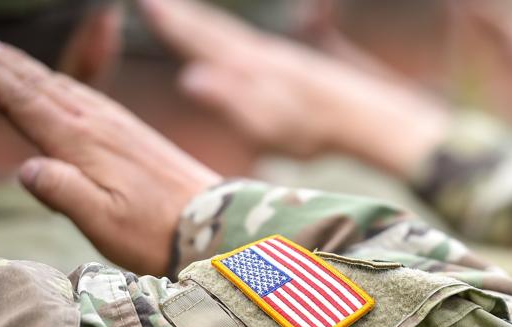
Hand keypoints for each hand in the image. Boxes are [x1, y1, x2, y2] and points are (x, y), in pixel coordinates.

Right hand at [0, 25, 221, 275]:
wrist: (216, 224)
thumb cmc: (157, 232)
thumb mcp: (105, 223)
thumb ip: (65, 194)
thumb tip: (26, 168)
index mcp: (83, 143)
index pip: (23, 101)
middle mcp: (98, 125)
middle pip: (37, 83)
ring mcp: (118, 125)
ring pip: (60, 84)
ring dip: (23, 65)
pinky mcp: (133, 132)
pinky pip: (86, 94)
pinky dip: (58, 80)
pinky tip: (53, 82)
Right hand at [139, 0, 446, 176]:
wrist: (364, 117)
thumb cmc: (313, 129)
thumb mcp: (266, 125)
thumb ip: (229, 101)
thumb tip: (190, 78)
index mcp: (247, 69)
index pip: (201, 42)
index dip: (173, 26)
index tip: (148, 5)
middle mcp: (261, 56)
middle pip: (216, 31)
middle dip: (185, 18)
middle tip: (157, 4)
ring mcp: (281, 58)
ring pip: (236, 35)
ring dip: (210, 24)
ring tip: (192, 17)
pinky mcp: (298, 67)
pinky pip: (256, 44)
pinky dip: (238, 39)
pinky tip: (243, 47)